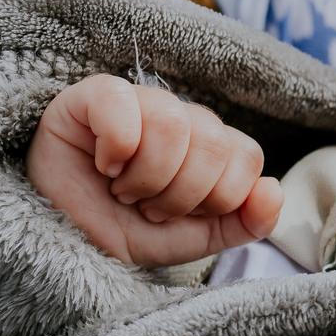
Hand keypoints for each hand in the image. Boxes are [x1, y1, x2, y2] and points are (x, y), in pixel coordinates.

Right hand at [26, 75, 283, 266]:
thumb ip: (243, 222)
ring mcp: (141, 103)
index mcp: (212, 148)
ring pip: (174, 123)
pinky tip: (104, 163)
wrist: (60, 239)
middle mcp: (183, 119)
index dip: (218, 197)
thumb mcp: (191, 240)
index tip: (180, 215)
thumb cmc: (123, 230)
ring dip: (146, 176)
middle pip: (214, 143)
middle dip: (179, 195)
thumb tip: (274, 190)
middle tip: (145, 206)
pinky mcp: (95, 95)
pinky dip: (117, 145)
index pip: (247, 156)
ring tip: (122, 189)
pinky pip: (122, 101)